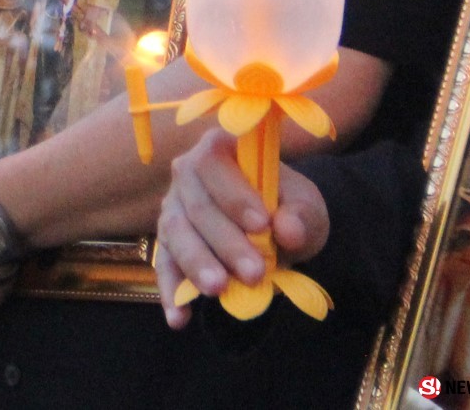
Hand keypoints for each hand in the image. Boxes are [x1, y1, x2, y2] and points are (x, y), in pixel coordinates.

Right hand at [154, 126, 329, 329]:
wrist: (274, 224)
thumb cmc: (287, 205)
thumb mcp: (306, 205)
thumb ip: (301, 215)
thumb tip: (287, 231)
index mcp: (217, 150)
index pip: (214, 165)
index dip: (234, 195)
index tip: (262, 225)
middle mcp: (185, 174)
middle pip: (197, 207)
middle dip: (225, 242)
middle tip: (255, 272)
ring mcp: (172, 208)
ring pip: (175, 235)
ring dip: (196, 263)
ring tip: (219, 290)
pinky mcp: (168, 242)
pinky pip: (163, 266)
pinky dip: (170, 293)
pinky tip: (179, 319)